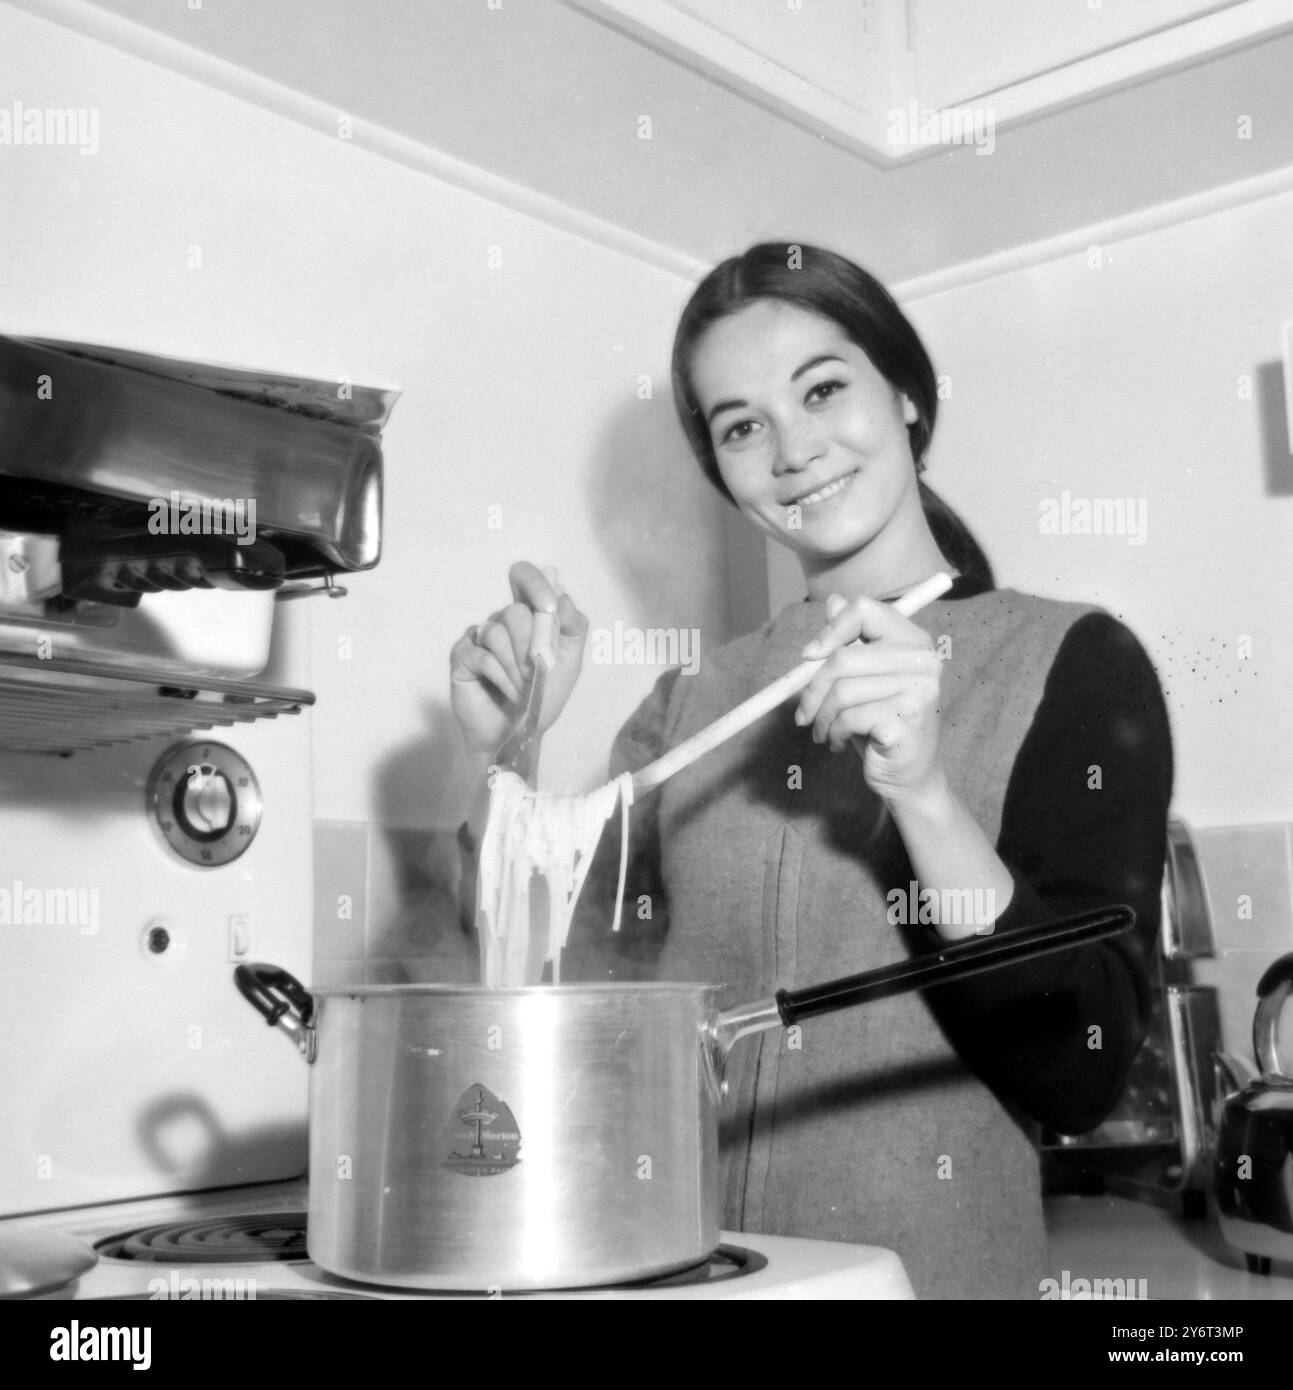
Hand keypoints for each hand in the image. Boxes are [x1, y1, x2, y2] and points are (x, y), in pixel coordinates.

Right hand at [450, 561, 589, 756]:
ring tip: (522, 689)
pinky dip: (500, 676)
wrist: (520, 733)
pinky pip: (481, 655)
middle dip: (531, 646)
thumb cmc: (543, 697)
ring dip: (516, 668)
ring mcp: (479, 637)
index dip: (535, 583)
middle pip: (514, 611)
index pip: (525, 578)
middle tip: (536, 672)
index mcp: (529, 616)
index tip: (548, 606)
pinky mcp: (461, 656)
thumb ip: (572, 628)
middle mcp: (501, 621)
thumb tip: (563, 598)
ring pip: (496, 633)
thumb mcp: (569, 663)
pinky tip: (507, 691)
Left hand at [795, 592, 944, 802]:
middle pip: (844, 657)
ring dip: (821, 717)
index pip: (865, 610)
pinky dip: (833, 733)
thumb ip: (851, 641)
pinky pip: (850, 718)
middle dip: (812, 690)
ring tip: (822, 732)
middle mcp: (923, 660)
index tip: (809, 657)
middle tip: (803, 714)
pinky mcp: (907, 720)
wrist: (908, 776)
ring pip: (842, 692)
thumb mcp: (862, 679)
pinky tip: (837, 743)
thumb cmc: (880, 723)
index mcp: (913, 640)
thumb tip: (833, 601)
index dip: (830, 630)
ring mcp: (920, 690)